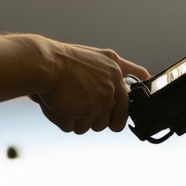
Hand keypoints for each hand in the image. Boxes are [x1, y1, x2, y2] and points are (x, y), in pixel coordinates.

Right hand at [31, 42, 148, 133]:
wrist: (45, 63)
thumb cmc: (66, 59)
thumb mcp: (100, 57)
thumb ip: (120, 69)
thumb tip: (140, 78)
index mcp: (116, 73)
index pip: (128, 104)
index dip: (119, 114)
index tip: (115, 118)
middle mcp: (112, 87)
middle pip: (109, 122)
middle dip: (94, 118)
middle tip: (80, 104)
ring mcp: (100, 101)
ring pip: (90, 126)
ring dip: (77, 119)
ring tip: (67, 99)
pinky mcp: (85, 112)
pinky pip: (72, 128)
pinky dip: (62, 120)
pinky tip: (59, 103)